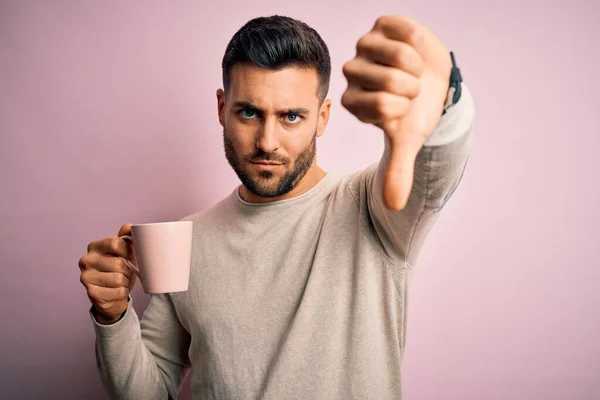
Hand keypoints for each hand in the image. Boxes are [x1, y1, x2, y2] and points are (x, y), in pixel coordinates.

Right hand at [79, 223, 137, 323]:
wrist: (114, 295)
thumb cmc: (121, 269)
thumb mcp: (126, 251)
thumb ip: (128, 236)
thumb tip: (130, 226)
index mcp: (94, 246)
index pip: (115, 243)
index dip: (128, 250)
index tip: (129, 255)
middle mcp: (86, 260)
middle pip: (119, 263)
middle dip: (128, 270)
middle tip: (125, 272)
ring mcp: (86, 278)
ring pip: (119, 279)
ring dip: (126, 282)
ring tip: (121, 282)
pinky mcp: (91, 294)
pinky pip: (118, 292)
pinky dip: (123, 292)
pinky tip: (117, 291)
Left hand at [342, 15, 451, 209]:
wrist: (433, 83)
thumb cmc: (415, 112)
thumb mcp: (407, 141)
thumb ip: (397, 171)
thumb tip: (393, 206)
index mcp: (353, 101)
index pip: (382, 105)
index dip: (405, 108)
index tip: (404, 108)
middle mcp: (353, 72)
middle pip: (391, 80)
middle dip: (412, 88)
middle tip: (410, 89)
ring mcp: (366, 45)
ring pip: (399, 55)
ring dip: (417, 66)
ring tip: (412, 70)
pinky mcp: (383, 24)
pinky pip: (406, 32)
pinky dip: (420, 43)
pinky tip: (413, 50)